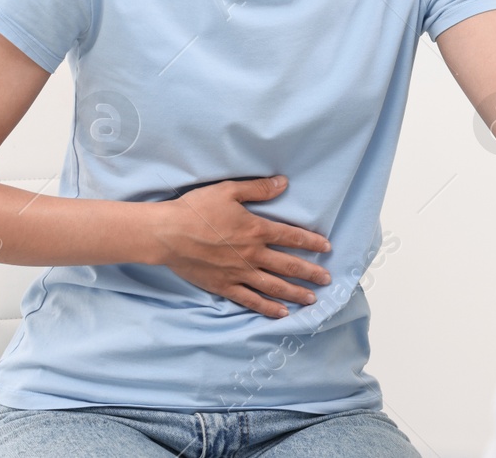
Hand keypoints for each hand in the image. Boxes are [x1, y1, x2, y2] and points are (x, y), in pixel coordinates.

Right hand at [150, 175, 332, 317]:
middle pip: (289, 266)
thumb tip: (283, 182)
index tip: (327, 248)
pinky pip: (251, 300)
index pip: (292, 237)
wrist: (168, 234)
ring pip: (275, 287)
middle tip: (328, 280)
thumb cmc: (197, 209)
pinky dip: (268, 308)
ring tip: (313, 299)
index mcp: (256, 229)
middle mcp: (253, 254)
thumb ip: (258, 189)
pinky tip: (282, 314)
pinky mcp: (225, 286)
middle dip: (311, 273)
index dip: (312, 242)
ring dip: (296, 293)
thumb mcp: (228, 191)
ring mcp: (239, 273)